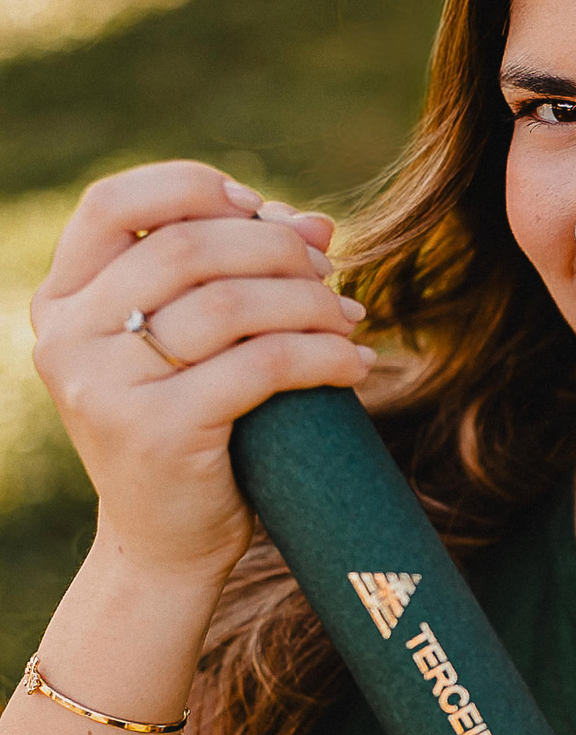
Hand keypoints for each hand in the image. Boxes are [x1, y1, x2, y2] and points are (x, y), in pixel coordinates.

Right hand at [30, 161, 372, 586]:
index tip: (261, 207)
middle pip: (186, 247)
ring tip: (349, 321)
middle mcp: (68, 338)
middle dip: (275, 249)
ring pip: (230, 303)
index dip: (193, 188)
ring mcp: (106, 387)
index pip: (113, 203)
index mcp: (62, 302)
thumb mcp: (194, 346)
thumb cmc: (188, 432)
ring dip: (310, 303)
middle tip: (329, 275)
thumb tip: (317, 224)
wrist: (165, 546)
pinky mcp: (158, 432)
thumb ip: (233, 275)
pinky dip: (323, 356)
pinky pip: (261, 365)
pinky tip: (355, 366)